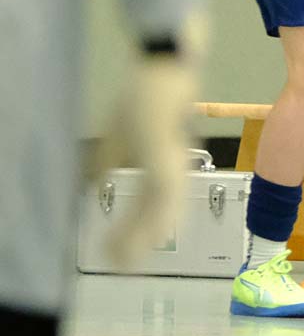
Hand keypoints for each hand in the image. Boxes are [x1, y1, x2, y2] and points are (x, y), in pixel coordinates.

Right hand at [92, 49, 197, 265]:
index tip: (120, 250)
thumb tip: (99, 183)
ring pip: (162, 211)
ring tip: (125, 259)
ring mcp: (172, 162)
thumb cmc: (145, 96)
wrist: (167, 69)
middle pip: (158, 213)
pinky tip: (149, 234)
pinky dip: (152, 218)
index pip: (149, 204)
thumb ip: (114, 160)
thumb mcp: (122, 134)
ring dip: (143, 237)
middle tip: (122, 266)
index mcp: (162, 162)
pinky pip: (163, 196)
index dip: (136, 229)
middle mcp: (171, 167)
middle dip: (138, 240)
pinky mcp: (168, 157)